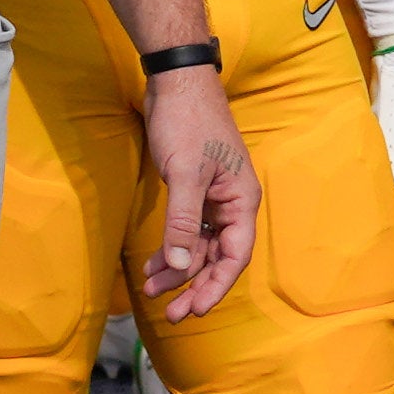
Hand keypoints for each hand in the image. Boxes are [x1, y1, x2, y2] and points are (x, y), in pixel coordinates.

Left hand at [132, 67, 258, 323]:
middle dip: (194, 285)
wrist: (176, 80)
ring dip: (178, 269)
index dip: (215, 286)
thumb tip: (181, 265)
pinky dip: (171, 247)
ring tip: (152, 290)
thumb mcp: (184, 173)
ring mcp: (214, 197)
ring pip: (200, 245)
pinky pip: (188, 229)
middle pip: (218, 256)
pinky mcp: (194, 190)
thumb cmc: (187, 122)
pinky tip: (152, 265)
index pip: (235, 256)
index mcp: (241, 200)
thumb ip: (183, 221)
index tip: (194, 310)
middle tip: (171, 314)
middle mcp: (232, 203)